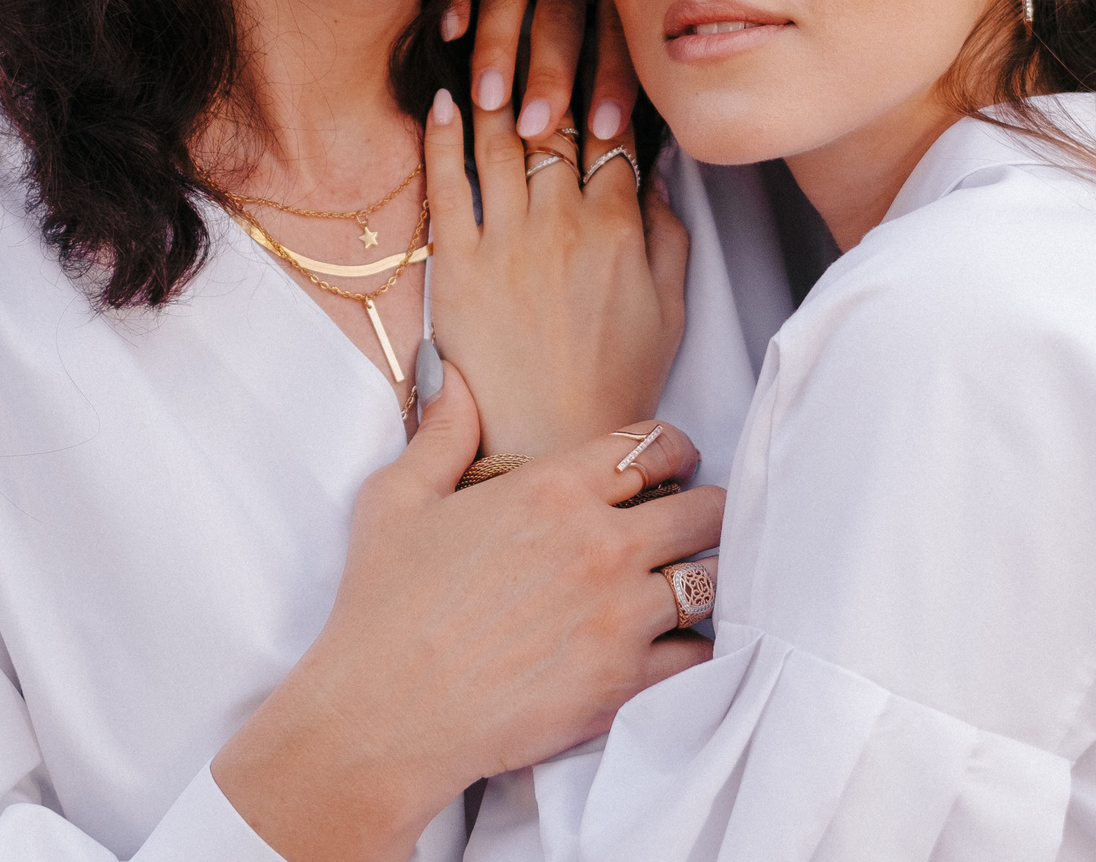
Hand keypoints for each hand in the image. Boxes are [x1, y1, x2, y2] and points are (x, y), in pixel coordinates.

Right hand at [212, 367, 723, 860]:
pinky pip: (700, 654)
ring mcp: (620, 615)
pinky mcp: (625, 682)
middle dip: (706, 511)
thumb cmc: (382, 610)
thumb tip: (456, 378)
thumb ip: (442, 433)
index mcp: (552, 489)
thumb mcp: (395, 500)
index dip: (672, 450)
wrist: (383, 717)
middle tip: (694, 523)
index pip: (652, 447)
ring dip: (706, 579)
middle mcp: (600, 544)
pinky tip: (674, 645)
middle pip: (704, 510)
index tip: (673, 463)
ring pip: (713, 581)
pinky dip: (694, 648)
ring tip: (691, 584)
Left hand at [423, 53, 687, 458]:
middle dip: (549, 64)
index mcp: (618, 226)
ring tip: (486, 45)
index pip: (612, 128)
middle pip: (555, 119)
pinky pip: (447, 185)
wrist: (550, 443)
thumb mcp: (670, 307)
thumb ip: (666, 232)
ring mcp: (507, 240)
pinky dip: (444, 138)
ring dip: (495, 86)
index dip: (606, 78)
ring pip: (500, 140)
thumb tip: (656, 173)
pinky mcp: (458, 264)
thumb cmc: (614, 378)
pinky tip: (445, 102)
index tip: (600, 37)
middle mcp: (562, 221)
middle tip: (540, 17)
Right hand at [442, 0, 640, 146]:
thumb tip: (615, 122)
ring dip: (499, 49)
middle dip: (550, 75)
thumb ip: (613, 31)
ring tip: (489, 101)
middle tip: (536, 129)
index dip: (611, 79)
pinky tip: (450, 33)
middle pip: (561, 20)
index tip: (603, 130)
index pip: (614, 30)